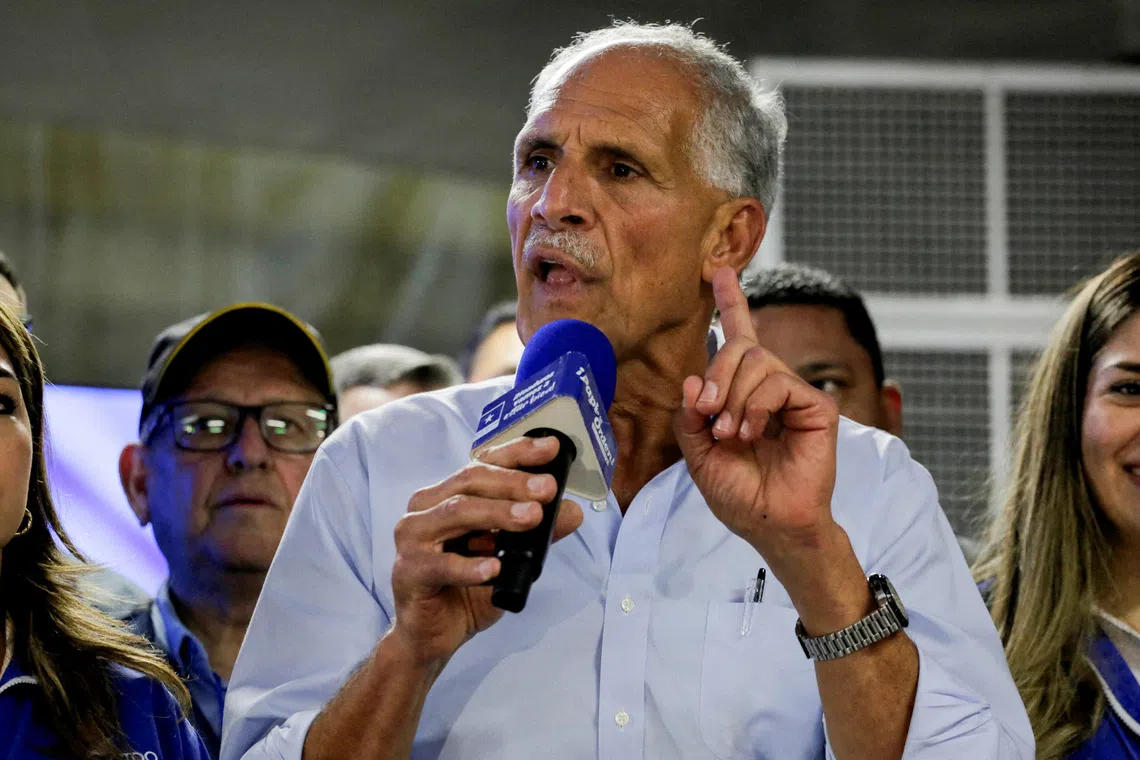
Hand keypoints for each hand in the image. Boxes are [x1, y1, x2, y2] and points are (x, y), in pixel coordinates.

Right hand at [390, 436, 582, 667]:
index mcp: (449, 495)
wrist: (432, 636)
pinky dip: (469, 566)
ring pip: (456, 512)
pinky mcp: (408, 571)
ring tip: (532, 517)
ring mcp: (413, 537)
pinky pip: (440, 564)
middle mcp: (427, 507)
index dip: (517, 453)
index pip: (483, 463)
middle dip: (513, 483)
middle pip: (470, 482)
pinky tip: (494, 569)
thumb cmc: (466, 590)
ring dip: (497, 513)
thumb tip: (573, 512)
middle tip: (547, 489)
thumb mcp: (511, 560)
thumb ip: (537, 535)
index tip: (551, 448)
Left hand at [674, 267, 840, 559]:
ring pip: (758, 362)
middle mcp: (770, 386)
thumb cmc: (738, 492)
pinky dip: (755, 407)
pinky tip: (752, 433)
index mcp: (742, 392)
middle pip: (741, 347)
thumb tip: (693, 379)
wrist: (769, 523)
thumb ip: (690, 415)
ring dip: (733, 397)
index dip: (731, 303)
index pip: (738, 338)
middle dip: (717, 374)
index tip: (720, 271)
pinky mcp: (816, 407)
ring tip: (731, 434)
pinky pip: (778, 384)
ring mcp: (795, 395)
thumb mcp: (698, 453)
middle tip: (708, 412)